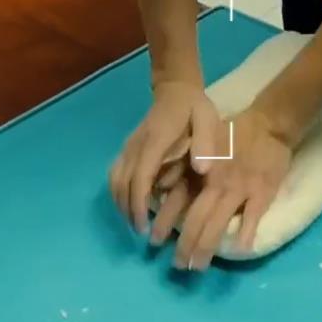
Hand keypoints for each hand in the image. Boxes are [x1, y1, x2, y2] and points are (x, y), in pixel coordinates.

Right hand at [109, 80, 218, 232]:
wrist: (176, 89)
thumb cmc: (194, 106)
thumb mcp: (207, 118)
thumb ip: (205, 142)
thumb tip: (201, 170)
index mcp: (154, 141)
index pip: (140, 177)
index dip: (138, 204)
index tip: (144, 226)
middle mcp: (135, 145)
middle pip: (121, 183)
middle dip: (128, 210)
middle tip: (143, 232)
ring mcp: (129, 146)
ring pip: (114, 180)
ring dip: (121, 204)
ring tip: (136, 223)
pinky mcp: (128, 148)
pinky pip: (116, 174)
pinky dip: (119, 192)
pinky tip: (132, 204)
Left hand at [174, 106, 292, 270]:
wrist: (269, 123)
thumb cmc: (234, 131)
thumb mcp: (201, 140)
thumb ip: (184, 161)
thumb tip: (160, 184)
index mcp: (200, 171)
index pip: (177, 202)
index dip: (165, 224)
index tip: (155, 242)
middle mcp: (216, 184)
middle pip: (196, 221)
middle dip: (184, 247)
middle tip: (178, 266)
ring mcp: (240, 190)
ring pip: (218, 226)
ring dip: (206, 249)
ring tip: (198, 267)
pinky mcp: (262, 193)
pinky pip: (252, 219)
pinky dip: (245, 237)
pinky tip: (240, 250)